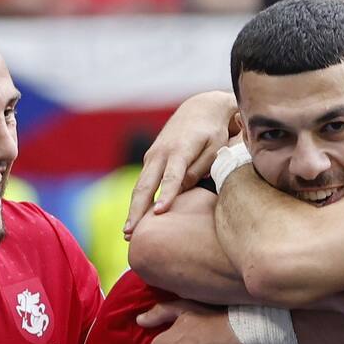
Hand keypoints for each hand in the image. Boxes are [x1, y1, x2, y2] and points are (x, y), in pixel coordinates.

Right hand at [125, 91, 237, 236]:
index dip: (166, 195)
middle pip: (145, 185)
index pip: (172, 177)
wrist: (199, 109)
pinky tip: (135, 220)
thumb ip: (199, 169)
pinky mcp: (151, 160)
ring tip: (128, 233)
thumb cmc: (213, 133)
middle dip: (137, 210)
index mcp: (180, 150)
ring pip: (140, 187)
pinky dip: (138, 201)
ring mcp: (153, 156)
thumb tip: (181, 189)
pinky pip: (143, 184)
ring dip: (133, 209)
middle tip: (130, 233)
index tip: (160, 213)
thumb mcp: (215, 148)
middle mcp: (161, 153)